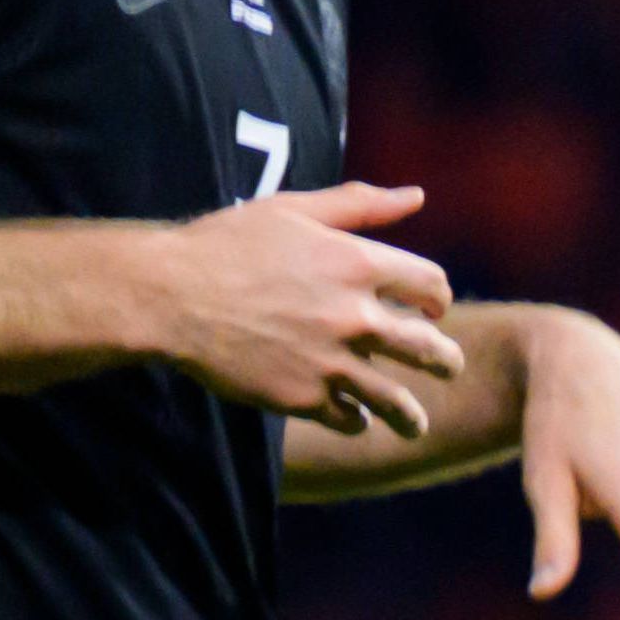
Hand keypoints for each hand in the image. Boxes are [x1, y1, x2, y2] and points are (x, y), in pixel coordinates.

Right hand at [147, 181, 464, 436]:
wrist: (172, 295)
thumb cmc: (228, 244)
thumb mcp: (294, 209)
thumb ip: (360, 205)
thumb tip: (417, 195)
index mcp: (358, 264)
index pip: (431, 285)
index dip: (438, 298)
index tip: (434, 309)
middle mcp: (355, 316)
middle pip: (429, 349)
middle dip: (445, 361)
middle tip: (448, 367)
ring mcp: (332, 362)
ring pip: (397, 400)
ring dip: (412, 414)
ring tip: (416, 424)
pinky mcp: (304, 398)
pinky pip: (350, 419)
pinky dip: (357, 421)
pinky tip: (356, 419)